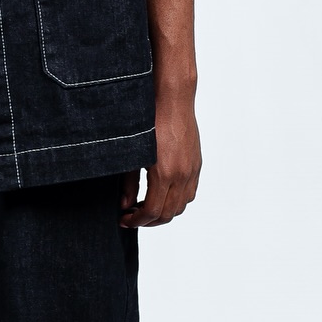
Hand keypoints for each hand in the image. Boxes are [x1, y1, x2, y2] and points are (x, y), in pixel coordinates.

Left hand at [120, 87, 200, 227]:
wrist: (173, 100)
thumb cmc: (149, 121)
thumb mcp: (133, 154)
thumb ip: (128, 183)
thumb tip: (125, 205)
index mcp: (164, 174)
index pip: (152, 212)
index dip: (136, 221)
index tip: (124, 220)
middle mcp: (182, 176)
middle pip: (167, 214)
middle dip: (148, 221)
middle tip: (132, 216)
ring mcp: (191, 170)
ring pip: (181, 206)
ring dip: (163, 212)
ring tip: (145, 206)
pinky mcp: (196, 164)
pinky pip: (190, 193)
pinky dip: (176, 201)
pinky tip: (162, 194)